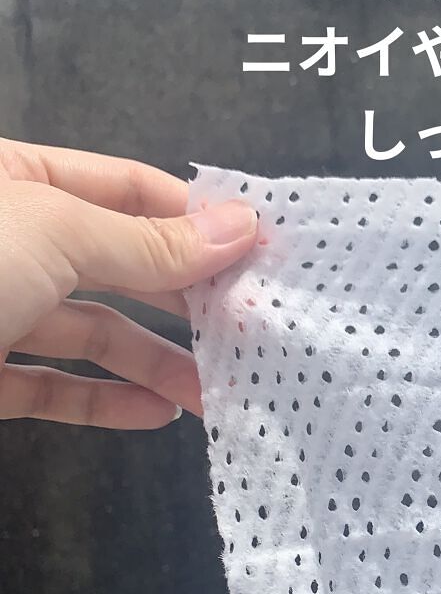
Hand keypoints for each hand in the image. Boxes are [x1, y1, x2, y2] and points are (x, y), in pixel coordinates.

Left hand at [0, 138, 257, 427]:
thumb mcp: (51, 233)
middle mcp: (6, 241)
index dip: (195, 216)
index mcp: (13, 179)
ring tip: (217, 391)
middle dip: (185, 296)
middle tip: (252, 328)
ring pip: (90, 331)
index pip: (126, 188)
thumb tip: (243, 224)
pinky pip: (50, 386)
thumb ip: (149, 240)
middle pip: (116, 263)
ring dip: (157, 361)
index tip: (263, 253)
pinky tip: (156, 414)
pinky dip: (104, 401)